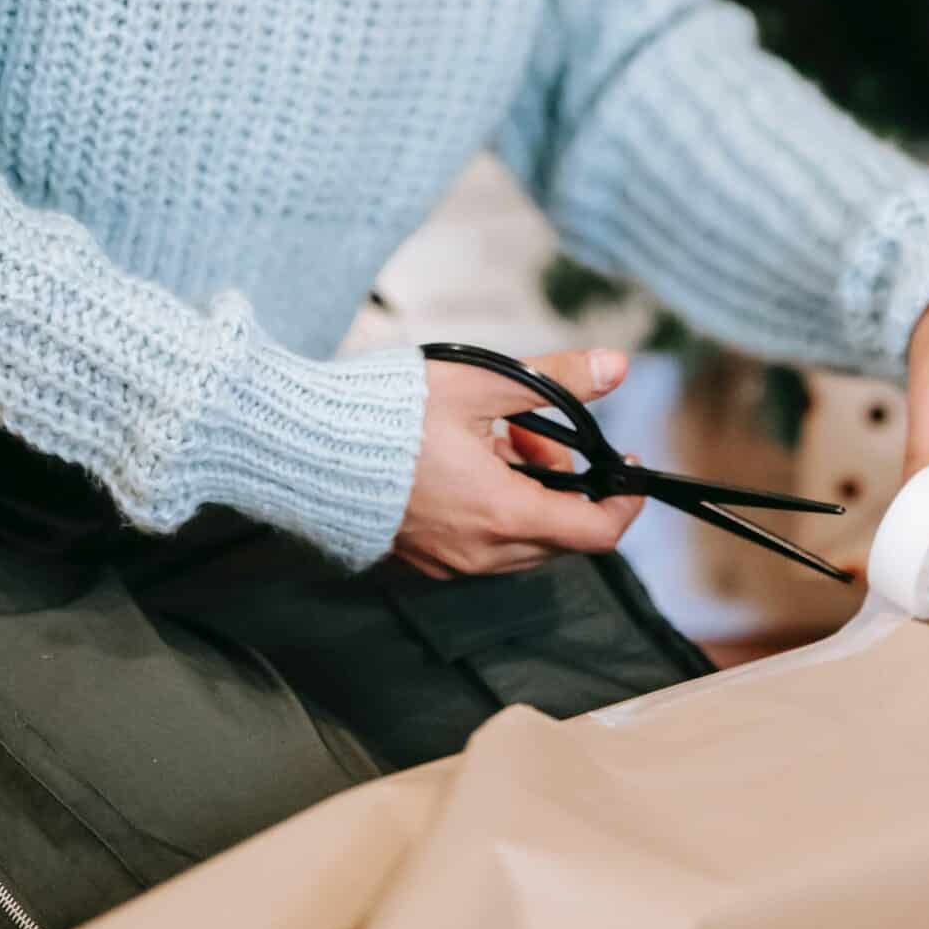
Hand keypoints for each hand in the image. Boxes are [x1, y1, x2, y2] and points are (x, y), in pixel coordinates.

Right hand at [391, 344, 645, 577]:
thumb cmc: (387, 412)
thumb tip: (616, 366)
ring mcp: (446, 562)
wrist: (302, 445)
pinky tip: (464, 460)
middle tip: (530, 428)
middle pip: (558, 534)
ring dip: (528, 492)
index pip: (594, 533)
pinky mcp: (420, 558)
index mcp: (501, 514)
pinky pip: (481, 544)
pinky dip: (494, 507)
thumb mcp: (480, 383)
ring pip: (520, 540)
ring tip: (493, 436)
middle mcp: (478, 553)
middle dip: (564, 480)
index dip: (623, 503)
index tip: (626, 467)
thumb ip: (555, 379)